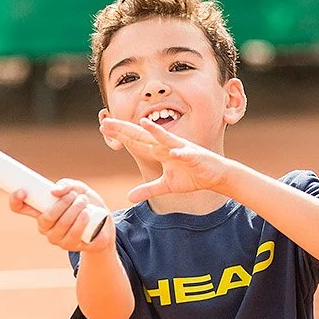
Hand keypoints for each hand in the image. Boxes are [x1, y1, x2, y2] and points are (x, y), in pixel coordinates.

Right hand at [9, 180, 113, 252]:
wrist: (105, 224)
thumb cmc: (86, 204)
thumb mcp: (78, 189)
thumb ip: (67, 185)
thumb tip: (55, 191)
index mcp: (41, 211)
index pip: (20, 208)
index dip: (15, 200)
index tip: (22, 191)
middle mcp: (46, 228)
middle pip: (46, 218)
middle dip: (62, 204)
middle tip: (76, 196)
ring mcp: (58, 239)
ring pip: (61, 226)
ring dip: (73, 211)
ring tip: (84, 202)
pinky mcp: (72, 246)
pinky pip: (74, 235)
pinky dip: (81, 223)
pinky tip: (87, 215)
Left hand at [100, 118, 235, 201]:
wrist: (215, 176)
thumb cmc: (192, 176)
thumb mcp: (166, 186)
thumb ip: (148, 189)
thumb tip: (130, 197)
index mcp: (160, 150)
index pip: (136, 140)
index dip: (120, 134)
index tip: (103, 127)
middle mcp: (168, 145)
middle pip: (144, 135)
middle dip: (126, 128)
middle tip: (107, 121)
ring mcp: (181, 149)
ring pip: (166, 139)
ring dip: (155, 131)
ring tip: (142, 122)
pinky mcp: (195, 157)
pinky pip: (186, 154)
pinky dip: (180, 153)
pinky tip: (173, 152)